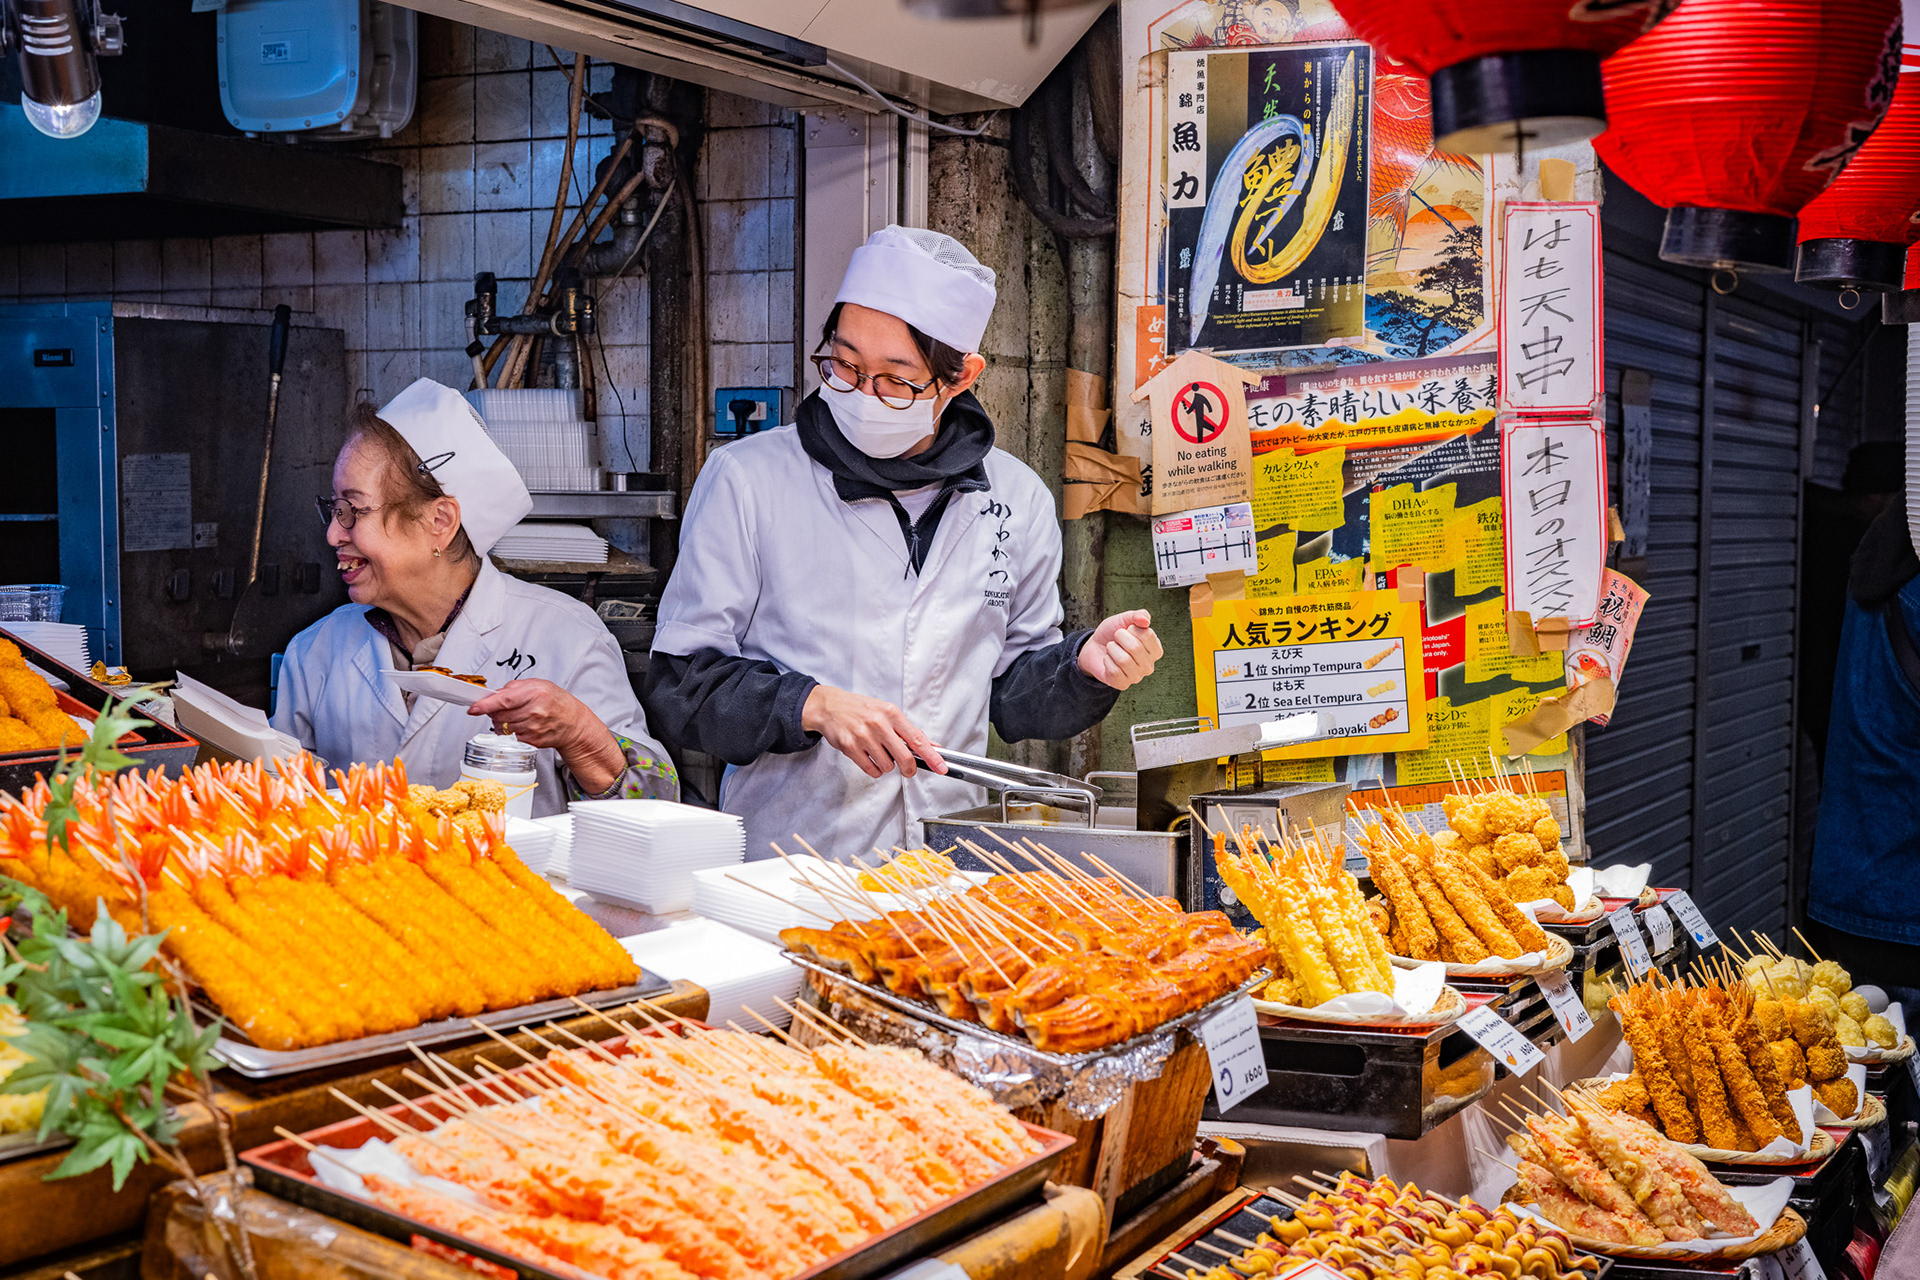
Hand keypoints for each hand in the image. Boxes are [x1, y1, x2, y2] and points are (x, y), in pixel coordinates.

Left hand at [469, 678, 623, 792]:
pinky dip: (511, 732)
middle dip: (494, 712)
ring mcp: (534, 728)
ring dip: (502, 723)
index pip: (504, 700)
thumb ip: (514, 687)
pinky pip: (511, 737)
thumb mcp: (538, 684)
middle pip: (500, 716)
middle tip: (502, 708)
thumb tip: (493, 695)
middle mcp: (535, 712)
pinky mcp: (532, 741)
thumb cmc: (556, 701)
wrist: (573, 722)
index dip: (486, 705)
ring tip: (515, 717)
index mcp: (535, 693)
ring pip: (503, 728)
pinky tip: (521, 726)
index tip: (474, 708)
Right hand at [802, 685, 946, 779]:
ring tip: (879, 752)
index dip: (932, 756)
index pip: (917, 739)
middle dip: (909, 769)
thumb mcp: (887, 712)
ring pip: (887, 766)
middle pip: (904, 758)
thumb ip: (909, 730)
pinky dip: (875, 769)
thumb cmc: (860, 709)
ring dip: (887, 765)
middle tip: (908, 769)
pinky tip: (870, 758)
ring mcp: (864, 736)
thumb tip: (932, 745)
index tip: (941, 767)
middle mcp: (879, 724)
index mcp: (892, 713)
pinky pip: (872, 770)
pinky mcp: (850, 747)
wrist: (830, 706)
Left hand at [1078, 609, 1162, 690]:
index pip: (1147, 635)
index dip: (1132, 628)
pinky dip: (1107, 661)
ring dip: (1112, 649)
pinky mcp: (1123, 685)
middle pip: (1135, 648)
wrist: (1095, 646)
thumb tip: (1146, 620)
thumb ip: (1137, 616)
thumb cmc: (1113, 633)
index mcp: (1155, 650)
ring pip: (1123, 660)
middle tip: (1116, 638)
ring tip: (1111, 649)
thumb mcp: (1124, 619)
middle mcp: (1149, 665)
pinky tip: (1108, 660)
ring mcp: (1137, 677)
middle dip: (1119, 638)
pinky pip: (1114, 671)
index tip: (1127, 630)